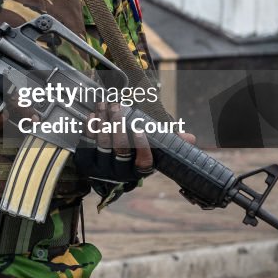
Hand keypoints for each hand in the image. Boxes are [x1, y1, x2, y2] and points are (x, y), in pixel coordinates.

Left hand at [75, 102, 195, 191]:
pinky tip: (93, 115)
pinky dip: (90, 128)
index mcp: (140, 170)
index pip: (144, 162)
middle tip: (117, 107)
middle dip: (118, 126)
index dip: (142, 147)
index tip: (140, 130)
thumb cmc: (135, 155)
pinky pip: (87, 143)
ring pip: (103, 144)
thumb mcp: (154, 151)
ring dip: (103, 122)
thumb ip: (171, 142)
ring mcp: (103, 167)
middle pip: (120, 149)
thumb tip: (190, 138)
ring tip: (105, 105)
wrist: (107, 172)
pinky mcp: (87, 161)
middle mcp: (121, 172)